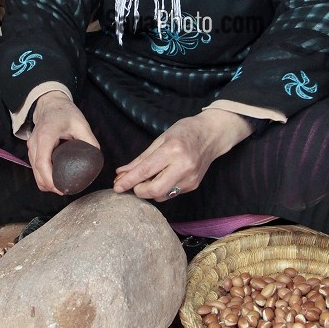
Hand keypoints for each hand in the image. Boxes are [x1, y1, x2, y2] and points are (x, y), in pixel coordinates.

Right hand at [26, 91, 100, 193]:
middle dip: (49, 185)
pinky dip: (43, 176)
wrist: (50, 103)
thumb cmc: (65, 112)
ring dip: (45, 182)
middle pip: (37, 171)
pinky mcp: (32, 149)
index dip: (49, 179)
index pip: (42, 162)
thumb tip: (96, 157)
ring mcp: (31, 147)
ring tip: (61, 187)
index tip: (60, 188)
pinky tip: (55, 179)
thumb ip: (89, 140)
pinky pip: (35, 167)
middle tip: (65, 191)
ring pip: (34, 171)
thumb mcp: (81, 124)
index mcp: (46, 136)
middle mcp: (35, 143)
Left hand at [113, 109, 251, 201]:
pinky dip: (162, 189)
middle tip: (133, 184)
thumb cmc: (185, 132)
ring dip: (150, 191)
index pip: (145, 171)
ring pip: (162, 196)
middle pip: (154, 190)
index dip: (128, 181)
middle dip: (139, 190)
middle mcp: (182, 167)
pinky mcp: (193, 185)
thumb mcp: (160, 139)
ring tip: (149, 178)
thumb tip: (121, 172)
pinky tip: (163, 177)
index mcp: (172, 151)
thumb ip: (141, 159)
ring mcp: (190, 178)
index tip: (116, 187)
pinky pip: (171, 193)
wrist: (212, 135)